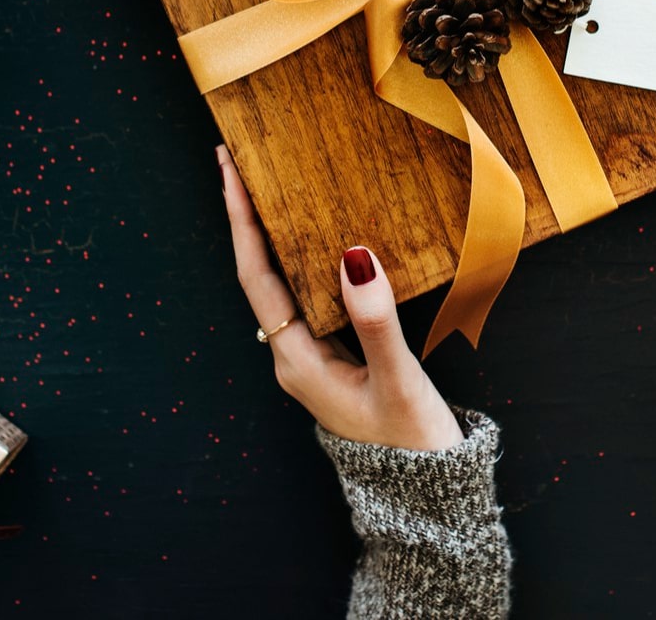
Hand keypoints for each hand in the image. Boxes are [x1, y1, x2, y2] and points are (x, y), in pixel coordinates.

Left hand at [219, 145, 462, 450]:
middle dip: (248, 216)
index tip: (230, 172)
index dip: (242, 221)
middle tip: (241, 159)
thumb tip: (355, 256)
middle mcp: (293, 355)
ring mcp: (311, 357)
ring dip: (274, 233)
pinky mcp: (333, 358)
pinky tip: (318, 234)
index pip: (257, 276)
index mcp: (297, 359)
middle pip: (260, 272)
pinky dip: (306, 256)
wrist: (426, 496)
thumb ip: (375, 322)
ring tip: (271, 183)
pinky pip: (308, 294)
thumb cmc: (412, 442)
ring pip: (283, 281)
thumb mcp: (398, 380)